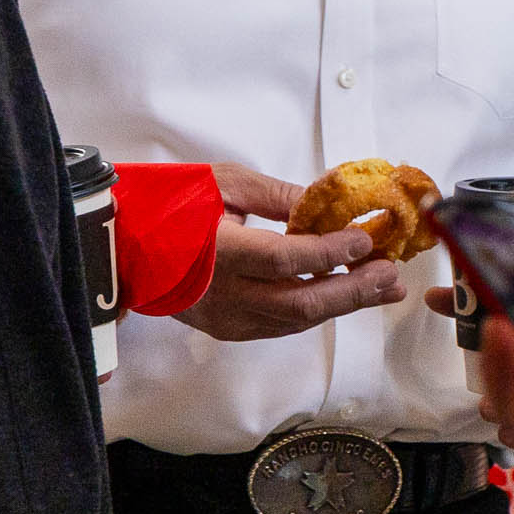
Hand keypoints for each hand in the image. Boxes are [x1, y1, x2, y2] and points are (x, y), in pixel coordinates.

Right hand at [176, 163, 402, 341]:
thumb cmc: (172, 206)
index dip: (328, 252)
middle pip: (299, 303)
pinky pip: (281, 326)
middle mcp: (223, 295)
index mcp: (217, 252)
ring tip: (382, 287)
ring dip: (344, 304)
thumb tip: (329, 202)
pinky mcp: (227, 330)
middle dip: (352, 290)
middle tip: (390, 274)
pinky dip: (316, 311)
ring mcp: (224, 319)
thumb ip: (279, 196)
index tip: (365, 239)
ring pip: (295, 321)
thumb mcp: (225, 183)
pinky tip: (344, 295)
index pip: (283, 259)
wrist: (123, 248)